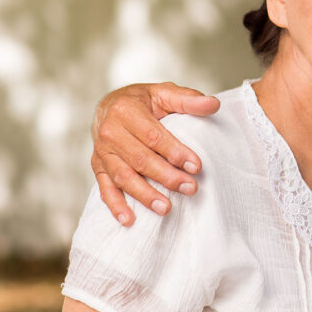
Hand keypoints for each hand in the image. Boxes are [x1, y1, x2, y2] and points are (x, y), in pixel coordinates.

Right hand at [92, 82, 219, 225]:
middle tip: (190, 188)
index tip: (196, 166)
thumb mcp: (164, 93)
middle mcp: (110, 132)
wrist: (110, 105)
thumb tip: (214, 104)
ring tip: (166, 208)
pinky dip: (116, 205)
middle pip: (140, 159)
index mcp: (126, 111)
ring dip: (145, 195)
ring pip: (123, 177)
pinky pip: (105, 189)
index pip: (153, 136)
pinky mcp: (98, 167)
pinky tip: (129, 219)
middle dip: (166, 177)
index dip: (175, 152)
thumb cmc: (143, 101)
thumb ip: (188, 99)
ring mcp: (102, 152)